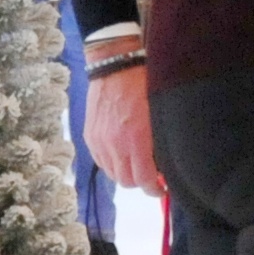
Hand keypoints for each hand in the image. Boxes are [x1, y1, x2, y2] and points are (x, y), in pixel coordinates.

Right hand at [84, 63, 158, 195]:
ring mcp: (99, 141)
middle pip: (126, 182)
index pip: (144, 180)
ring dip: (124, 173)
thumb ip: (160, 142)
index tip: (162, 188)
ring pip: (112, 174)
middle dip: (140, 182)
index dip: (155, 189)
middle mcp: (114, 144)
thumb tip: (164, 164)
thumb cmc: (144, 85)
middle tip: (151, 175)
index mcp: (136, 140)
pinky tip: (120, 154)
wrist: (115, 65)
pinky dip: (111, 163)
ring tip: (135, 163)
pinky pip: (100, 161)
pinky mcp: (89, 135)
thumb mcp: (159, 113)